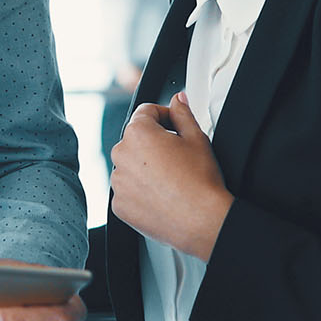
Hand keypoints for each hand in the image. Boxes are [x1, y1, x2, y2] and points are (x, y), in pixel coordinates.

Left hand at [109, 93, 233, 260]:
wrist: (201, 220)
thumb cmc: (200, 181)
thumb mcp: (197, 138)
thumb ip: (183, 113)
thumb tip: (178, 100)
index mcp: (138, 133)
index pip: (145, 112)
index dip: (164, 116)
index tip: (174, 126)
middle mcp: (122, 155)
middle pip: (136, 139)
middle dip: (154, 143)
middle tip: (177, 155)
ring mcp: (118, 182)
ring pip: (130, 165)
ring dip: (145, 167)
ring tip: (170, 178)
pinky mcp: (119, 205)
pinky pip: (127, 190)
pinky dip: (140, 191)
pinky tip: (162, 194)